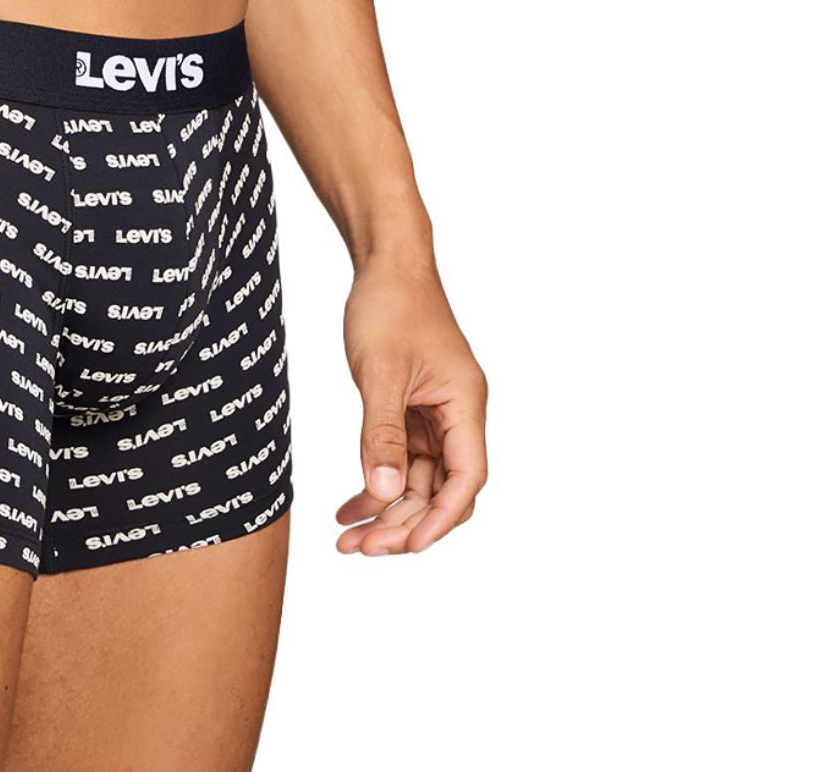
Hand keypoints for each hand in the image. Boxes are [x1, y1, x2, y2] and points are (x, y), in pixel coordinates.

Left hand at [337, 252, 487, 556]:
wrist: (384, 261)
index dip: (441, 518)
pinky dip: (376, 481)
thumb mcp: (381, 371)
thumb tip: (384, 490)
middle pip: (441, 489)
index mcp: (465, 404)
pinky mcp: (412, 410)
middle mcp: (457, 415)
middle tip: (360, 549)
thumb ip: (383, 433)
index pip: (466, 478)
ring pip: (419, 480)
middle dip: (404, 522)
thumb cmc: (390, 304)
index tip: (407, 546)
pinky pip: (400, 459)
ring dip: (386, 509)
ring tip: (346, 540)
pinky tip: (347, 506)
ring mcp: (434, 414)